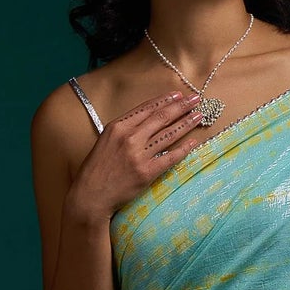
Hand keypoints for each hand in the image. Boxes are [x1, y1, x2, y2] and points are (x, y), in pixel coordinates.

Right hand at [65, 90, 207, 223]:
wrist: (91, 195)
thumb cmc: (96, 168)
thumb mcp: (105, 140)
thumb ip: (124, 129)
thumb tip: (146, 120)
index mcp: (117, 126)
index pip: (147, 108)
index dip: (165, 100)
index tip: (179, 95)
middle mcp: (129, 137)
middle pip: (161, 118)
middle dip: (181, 106)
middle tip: (196, 99)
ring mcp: (139, 155)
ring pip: (169, 134)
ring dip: (186, 123)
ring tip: (199, 116)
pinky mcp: (146, 172)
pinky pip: (170, 158)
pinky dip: (184, 149)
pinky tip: (193, 142)